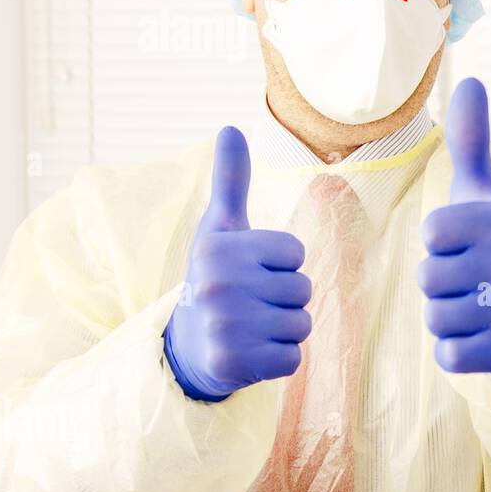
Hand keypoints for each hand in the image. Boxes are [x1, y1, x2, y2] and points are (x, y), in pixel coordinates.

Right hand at [163, 127, 311, 400]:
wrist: (187, 345)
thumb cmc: (216, 277)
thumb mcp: (221, 228)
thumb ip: (232, 181)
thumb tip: (230, 128)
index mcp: (221, 249)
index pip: (296, 254)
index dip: (283, 265)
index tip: (253, 272)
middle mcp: (220, 285)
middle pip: (303, 290)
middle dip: (285, 299)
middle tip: (252, 304)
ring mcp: (226, 326)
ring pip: (302, 324)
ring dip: (284, 330)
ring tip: (252, 327)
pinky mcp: (234, 363)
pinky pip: (294, 359)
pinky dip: (279, 360)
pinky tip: (251, 352)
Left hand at [418, 78, 490, 376]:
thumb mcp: (484, 192)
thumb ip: (471, 141)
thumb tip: (470, 79)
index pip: (433, 232)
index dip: (438, 243)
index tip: (463, 245)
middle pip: (429, 278)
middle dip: (438, 285)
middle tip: (467, 282)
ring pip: (436, 318)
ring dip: (445, 318)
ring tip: (473, 308)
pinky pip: (451, 356)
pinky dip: (455, 351)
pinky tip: (478, 336)